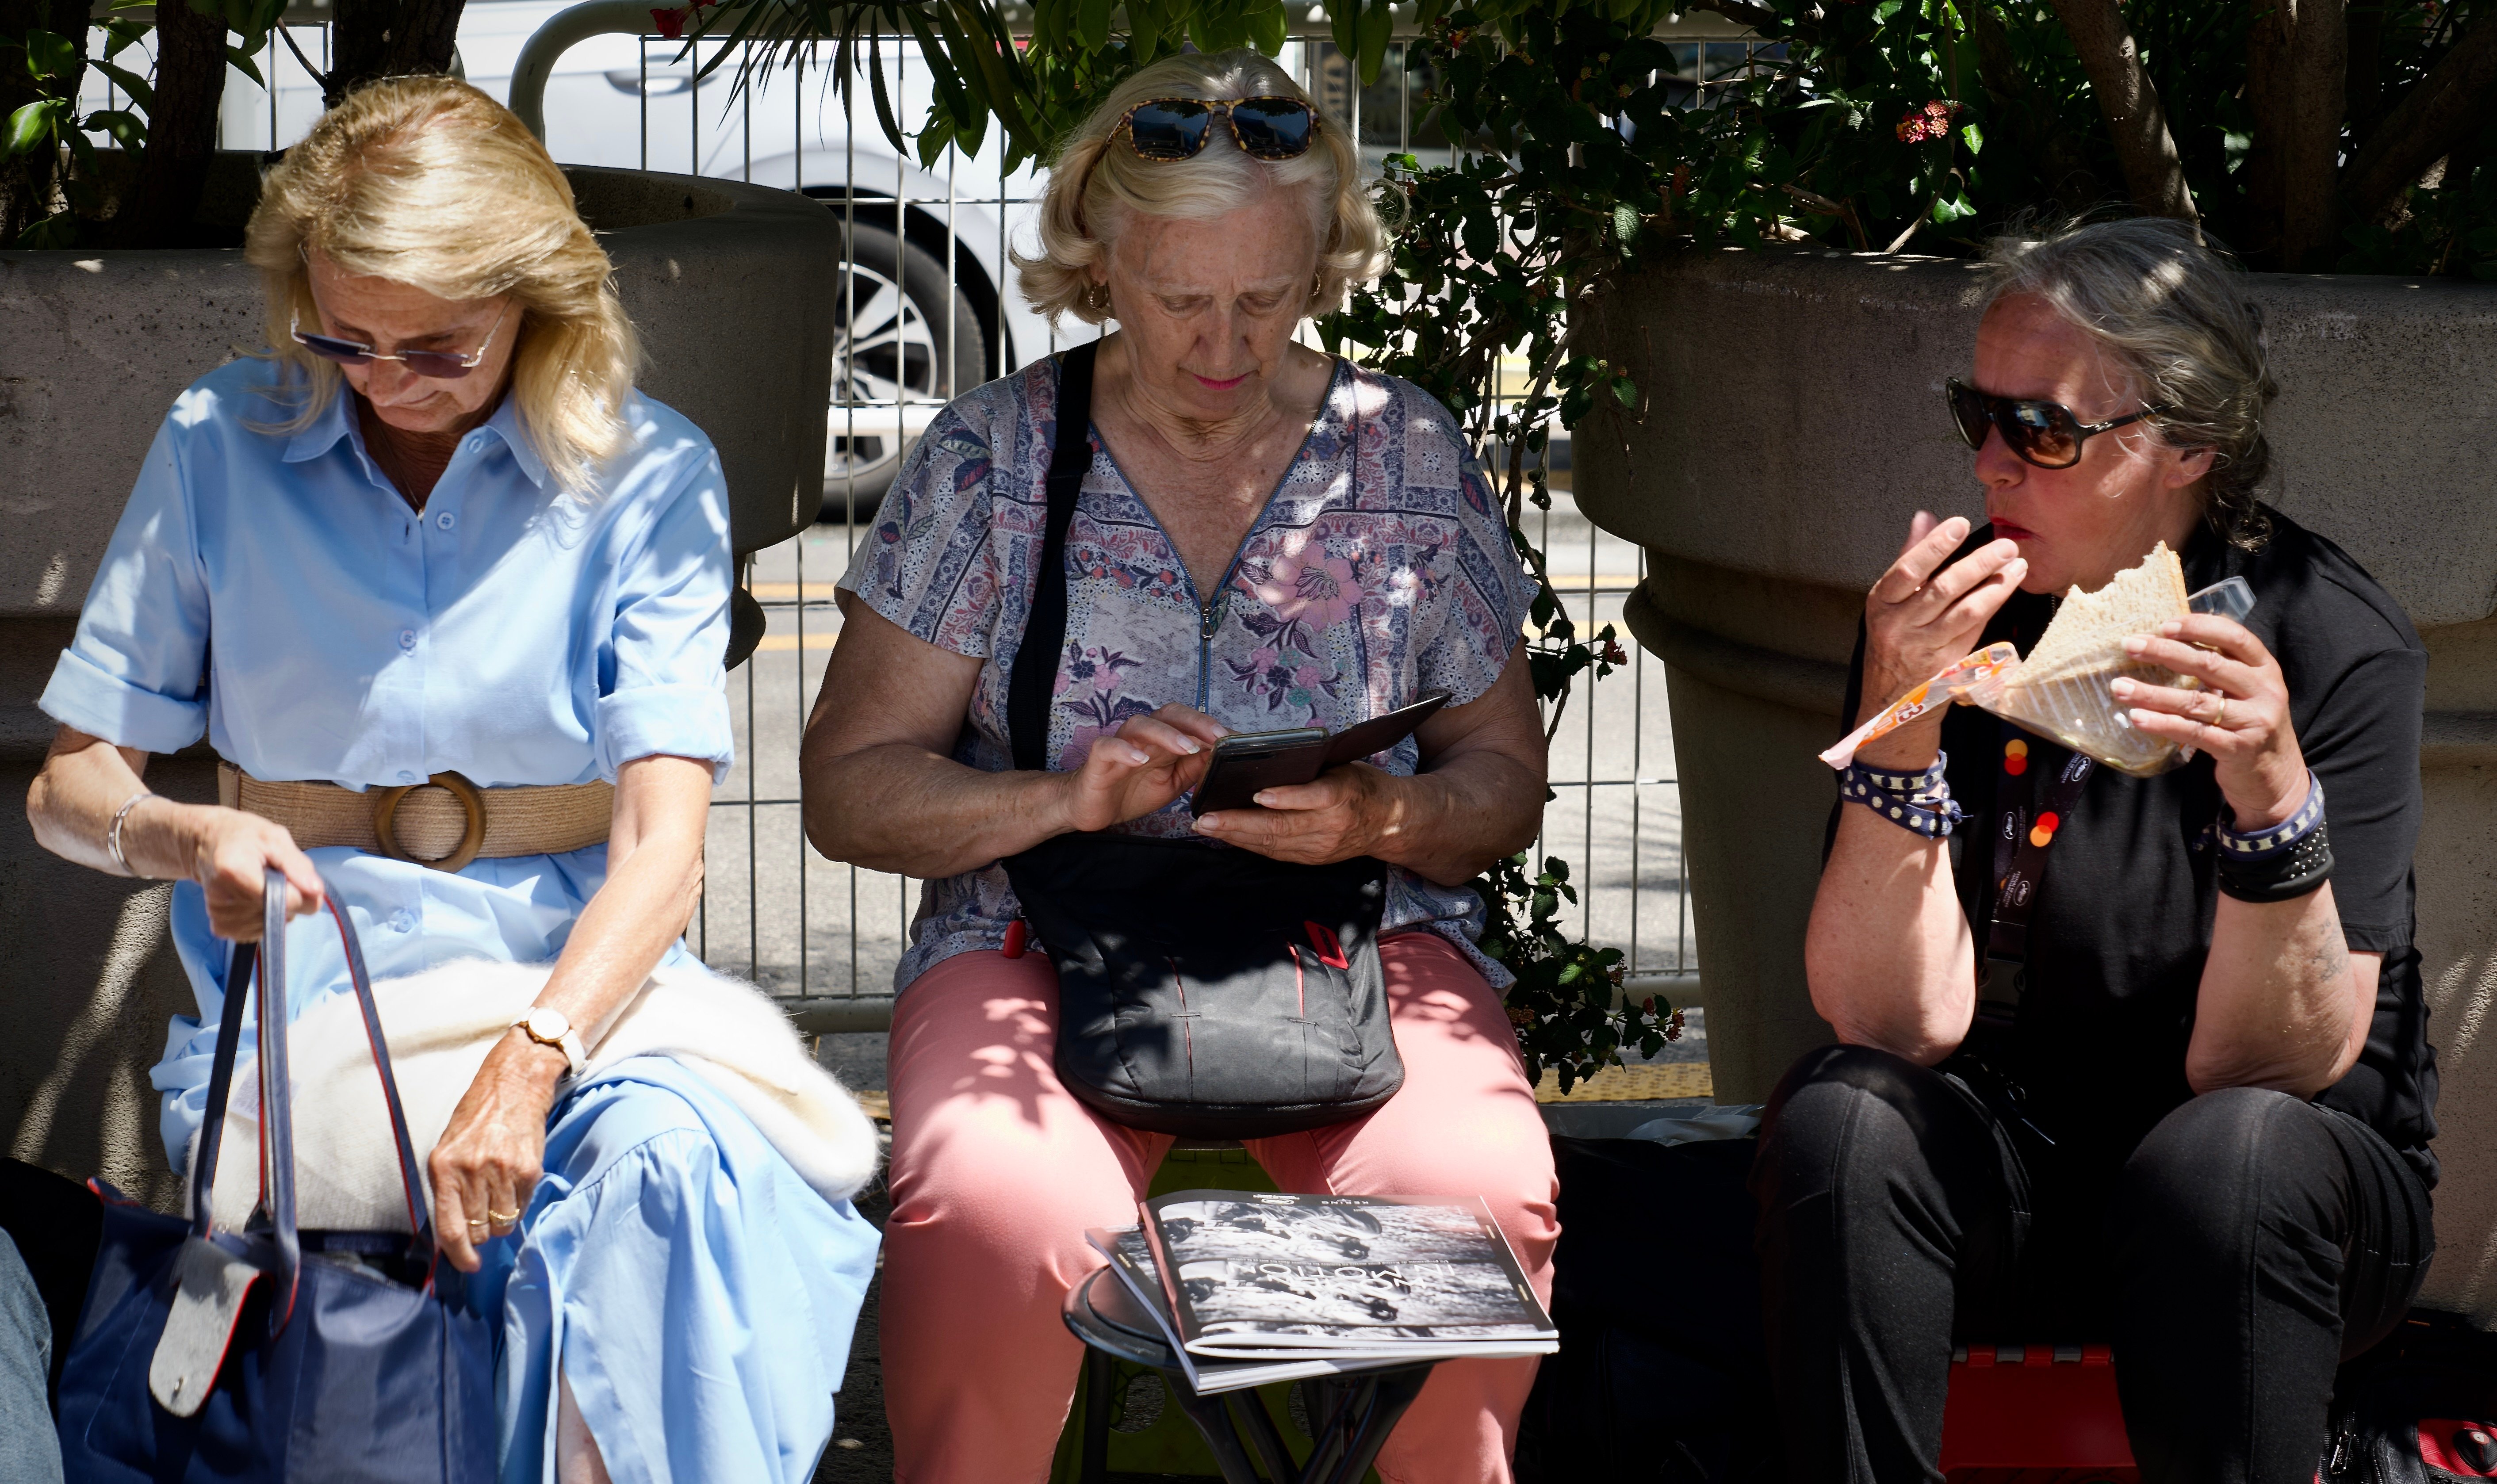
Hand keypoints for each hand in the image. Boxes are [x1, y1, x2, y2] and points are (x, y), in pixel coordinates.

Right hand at [156, 803, 324, 940]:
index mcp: (235, 872)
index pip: (287, 900)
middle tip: (271, 874)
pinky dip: (263, 916)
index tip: (289, 872)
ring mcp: (221, 917)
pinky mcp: (222, 928)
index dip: (300, 889)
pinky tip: (252, 897)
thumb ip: (298, 866)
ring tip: (259, 883)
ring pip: (273, 924)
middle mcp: (224, 898)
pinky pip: (260, 931)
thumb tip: (317, 892)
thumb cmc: (244, 837)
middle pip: (282, 914)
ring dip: (275, 907)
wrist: (208, 844)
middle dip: (288, 896)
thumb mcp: (275, 838)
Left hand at [427, 1032, 565, 1271]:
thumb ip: (448, 1190)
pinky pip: (523, 1207)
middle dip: (480, 1233)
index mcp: (444, 1168)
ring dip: (500, 1220)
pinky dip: (518, 1204)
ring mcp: (503, 1171)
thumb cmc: (476, 1120)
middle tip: (482, 1217)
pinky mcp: (529, 1170)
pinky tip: (514, 1183)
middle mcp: (473, 1171)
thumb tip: (454, 1234)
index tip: (468, 1265)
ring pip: (502, 1224)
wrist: (514, 1086)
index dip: (459, 1255)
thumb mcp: (447, 1150)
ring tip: (499, 1196)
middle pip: (479, 1231)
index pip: (452, 1228)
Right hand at [1056, 704, 1226, 833]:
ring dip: (1167, 734)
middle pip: (1169, 714)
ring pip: (1141, 724)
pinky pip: (1109, 746)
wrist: (1091, 809)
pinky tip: (1140, 759)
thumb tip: (1226, 756)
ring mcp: (1121, 744)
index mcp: (1164, 740)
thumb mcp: (1173, 782)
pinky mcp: (1099, 758)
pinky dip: (1125, 750)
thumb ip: (1196, 767)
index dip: (1213, 727)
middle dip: (1196, 723)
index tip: (1238, 740)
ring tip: (1187, 747)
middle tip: (1219, 738)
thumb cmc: (1132, 791)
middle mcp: (1143, 736)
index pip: (1190, 722)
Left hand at [1193, 762, 1396, 864]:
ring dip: (1236, 836)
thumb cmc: (1360, 785)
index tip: (1257, 794)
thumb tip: (1265, 756)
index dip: (1285, 798)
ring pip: (1273, 844)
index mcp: (1341, 796)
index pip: (1312, 797)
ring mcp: (1320, 847)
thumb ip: (1310, 766)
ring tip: (1206, 827)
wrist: (1389, 822)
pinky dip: (1249, 844)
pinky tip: (1227, 836)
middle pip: (1281, 827)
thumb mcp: (1342, 766)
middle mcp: (1330, 826)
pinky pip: (1276, 853)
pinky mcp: (1313, 860)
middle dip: (1239, 823)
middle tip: (1206, 818)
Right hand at [1858, 513, 2026, 765]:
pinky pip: (1975, 630)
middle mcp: (1899, 626)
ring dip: (1995, 585)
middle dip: (1977, 563)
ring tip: (2016, 563)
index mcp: (1881, 604)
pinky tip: (2008, 587)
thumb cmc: (1891, 640)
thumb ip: (1909, 557)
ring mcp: (1924, 647)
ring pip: (1965, 611)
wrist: (1892, 699)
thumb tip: (1925, 518)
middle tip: (2005, 545)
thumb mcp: (1889, 600)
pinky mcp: (1948, 663)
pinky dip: (1993, 606)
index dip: (1933, 546)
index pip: (1907, 570)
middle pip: (1942, 589)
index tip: (1957, 524)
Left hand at [2113, 616, 2307, 828]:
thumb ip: (2221, 667)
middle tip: (2130, 645)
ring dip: (2152, 693)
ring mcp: (2253, 721)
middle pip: (2210, 665)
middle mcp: (2264, 691)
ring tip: (2119, 687)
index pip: (2235, 637)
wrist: (2276, 776)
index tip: (2164, 625)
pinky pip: (2193, 732)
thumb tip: (2168, 639)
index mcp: (2266, 669)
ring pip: (2195, 701)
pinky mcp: (2237, 749)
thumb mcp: (2247, 690)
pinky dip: (2163, 724)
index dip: (2200, 627)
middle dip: (2165, 652)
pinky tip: (2137, 718)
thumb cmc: (2250, 723)